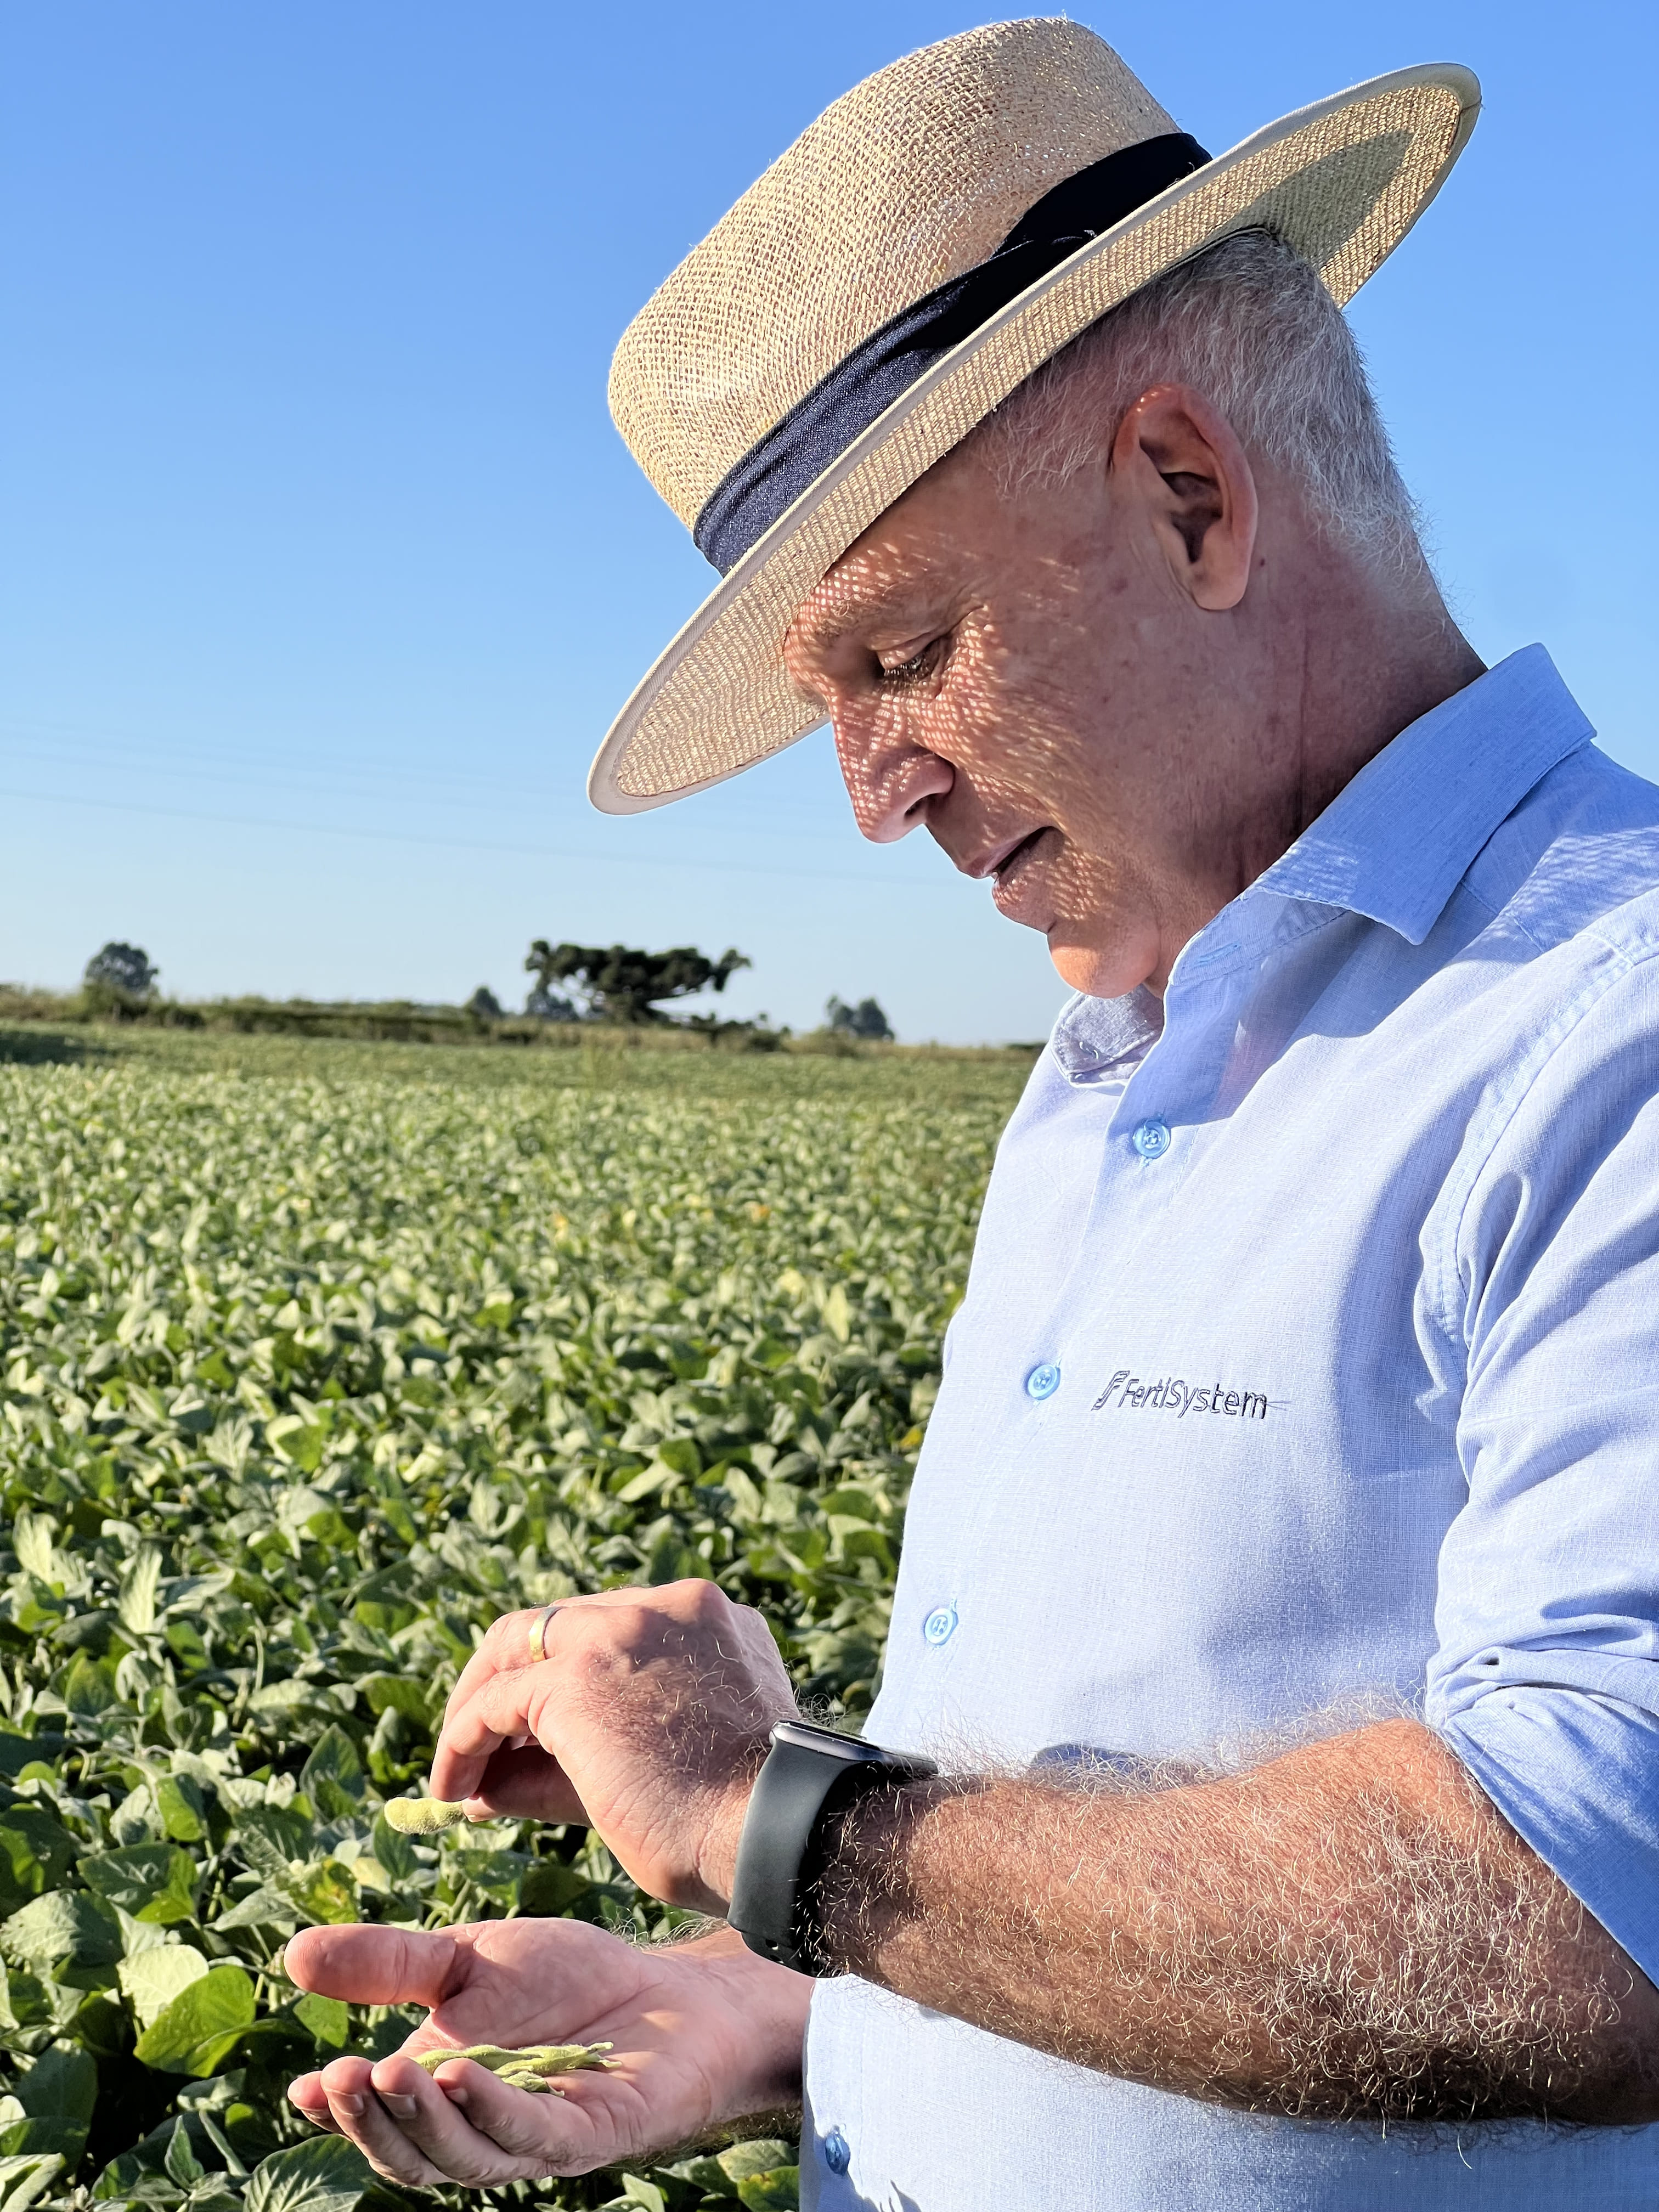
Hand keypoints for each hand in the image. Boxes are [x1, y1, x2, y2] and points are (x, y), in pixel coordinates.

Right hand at [285, 1917, 809, 2185]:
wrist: (671, 1989)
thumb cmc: (570, 1981)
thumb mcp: (468, 1957)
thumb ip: (390, 1963)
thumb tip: (292, 1958)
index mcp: (441, 2092)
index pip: (376, 2118)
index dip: (338, 2112)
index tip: (302, 2088)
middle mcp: (479, 2129)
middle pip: (409, 2151)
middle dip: (369, 2121)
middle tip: (339, 2081)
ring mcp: (533, 2138)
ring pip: (461, 2157)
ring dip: (421, 2122)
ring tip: (390, 2074)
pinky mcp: (587, 2136)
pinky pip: (529, 2134)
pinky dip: (490, 2109)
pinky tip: (461, 2075)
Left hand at [430, 1580, 797, 1909]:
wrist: (771, 1837)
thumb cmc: (736, 1826)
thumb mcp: (662, 1768)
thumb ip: (577, 1762)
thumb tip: (487, 1786)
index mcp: (708, 1620)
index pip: (608, 1629)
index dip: (558, 1678)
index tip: (528, 1736)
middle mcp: (668, 1607)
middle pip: (554, 1625)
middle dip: (507, 1682)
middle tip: (478, 1744)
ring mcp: (623, 1631)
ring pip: (516, 1646)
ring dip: (476, 1709)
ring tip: (456, 1771)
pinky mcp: (579, 1676)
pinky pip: (495, 1701)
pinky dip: (463, 1741)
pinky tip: (452, 1788)